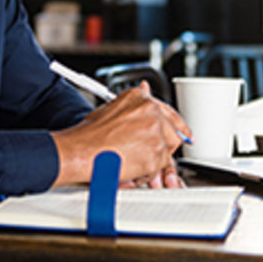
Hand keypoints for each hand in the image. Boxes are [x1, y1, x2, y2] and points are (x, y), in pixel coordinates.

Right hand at [50, 81, 191, 186]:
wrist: (80, 151)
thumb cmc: (89, 135)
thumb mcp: (112, 109)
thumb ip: (134, 104)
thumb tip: (146, 89)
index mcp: (139, 98)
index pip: (167, 112)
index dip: (176, 125)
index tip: (182, 133)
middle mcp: (150, 110)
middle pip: (172, 132)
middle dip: (161, 147)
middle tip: (142, 155)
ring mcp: (155, 131)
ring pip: (167, 151)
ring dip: (152, 160)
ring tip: (128, 160)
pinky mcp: (157, 152)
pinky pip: (159, 167)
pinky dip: (146, 172)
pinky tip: (127, 167)